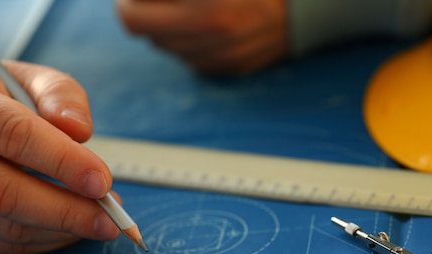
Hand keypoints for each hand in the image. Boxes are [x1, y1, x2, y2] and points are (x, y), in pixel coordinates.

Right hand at [0, 59, 120, 253]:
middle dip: (65, 210)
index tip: (101, 180)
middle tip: (111, 219)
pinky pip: (1, 243)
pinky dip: (46, 241)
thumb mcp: (26, 79)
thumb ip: (58, 95)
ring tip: (102, 222)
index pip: (12, 133)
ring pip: (3, 224)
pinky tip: (73, 229)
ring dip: (61, 230)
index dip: (61, 160)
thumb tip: (79, 130)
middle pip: (4, 191)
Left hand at [116, 0, 287, 73]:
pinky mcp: (231, 69)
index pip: (133, 19)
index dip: (128, 4)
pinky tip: (206, 24)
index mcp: (204, 11)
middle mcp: (211, 40)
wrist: (303, 5)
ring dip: (168, 30)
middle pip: (149, 36)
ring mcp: (221, 59)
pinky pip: (193, 60)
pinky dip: (190, 43)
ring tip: (187, 8)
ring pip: (170, 50)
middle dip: (147, 15)